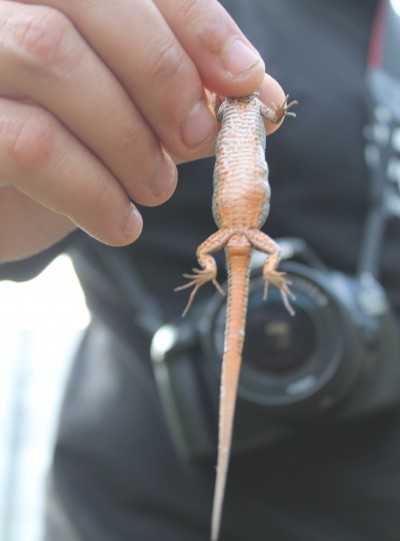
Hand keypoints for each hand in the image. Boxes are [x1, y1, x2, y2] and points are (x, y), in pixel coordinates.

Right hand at [0, 0, 285, 260]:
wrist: (2, 199)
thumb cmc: (68, 144)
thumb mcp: (130, 112)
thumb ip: (189, 97)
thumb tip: (267, 103)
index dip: (195, 22)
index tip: (247, 78)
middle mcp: (5, 6)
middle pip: (89, 1)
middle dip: (162, 75)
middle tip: (198, 140)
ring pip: (53, 56)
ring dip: (128, 138)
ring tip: (157, 190)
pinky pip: (29, 144)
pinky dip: (93, 192)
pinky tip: (121, 224)